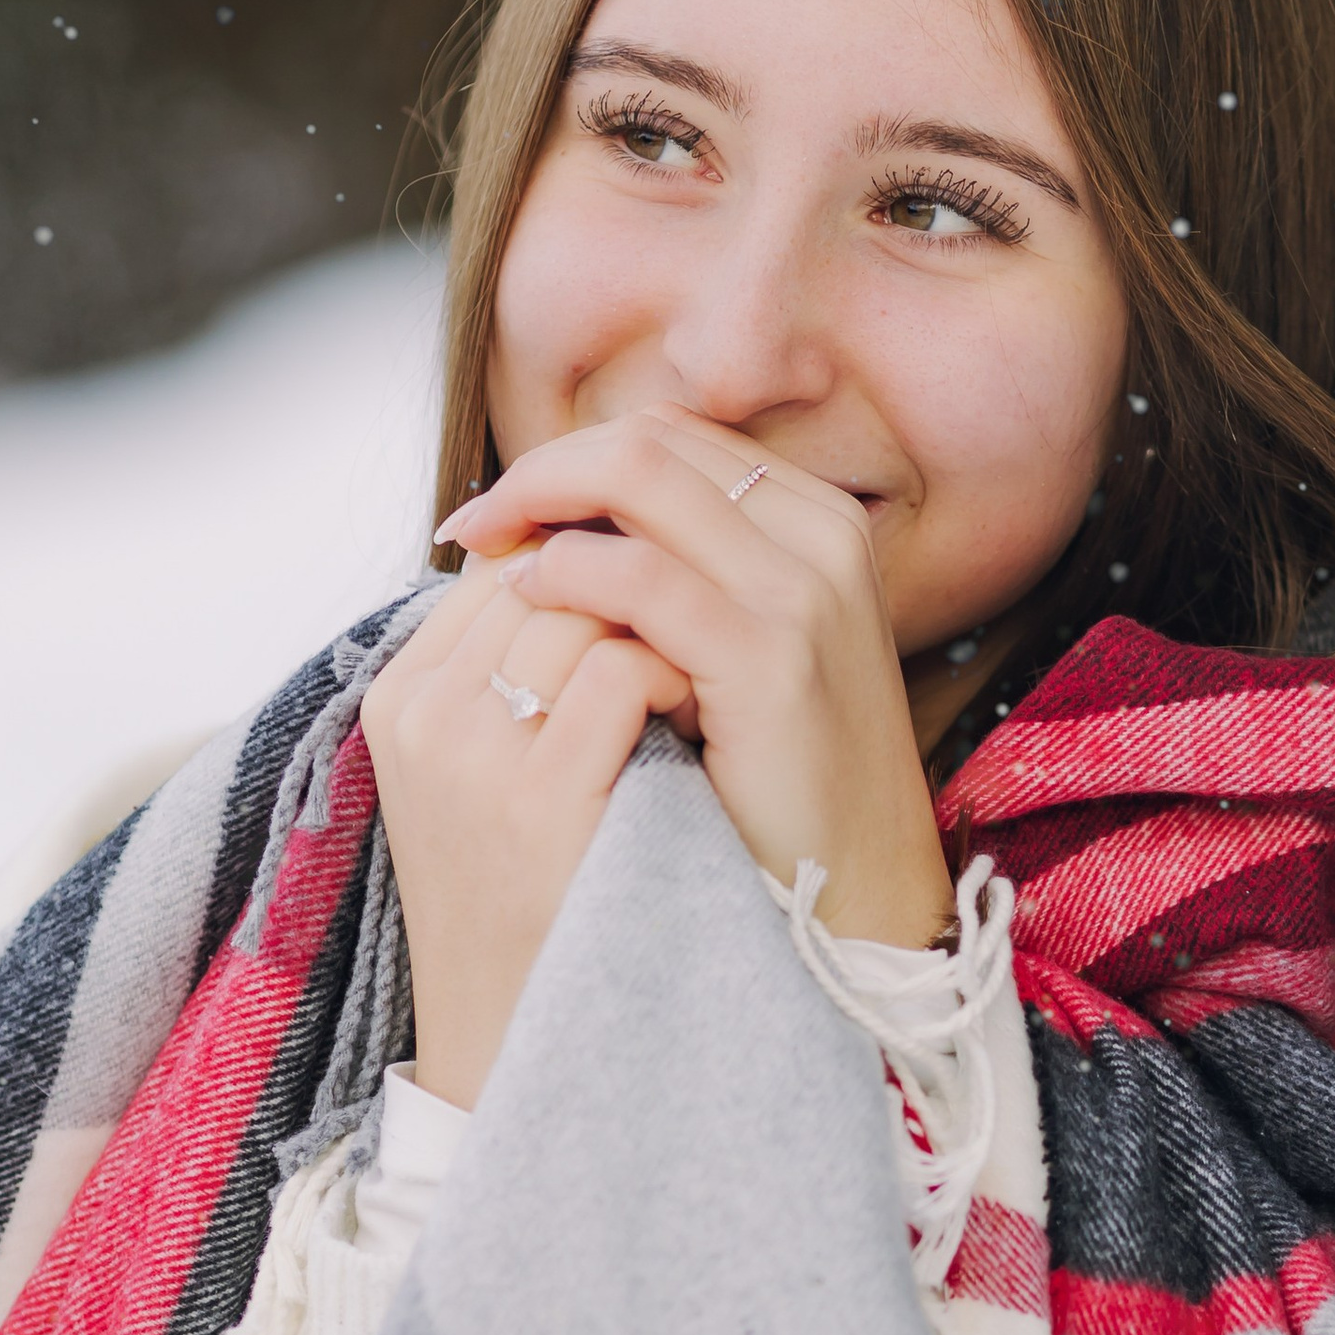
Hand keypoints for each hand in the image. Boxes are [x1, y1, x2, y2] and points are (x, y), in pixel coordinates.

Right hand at [359, 553, 692, 1109]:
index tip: (642, 613)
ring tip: (691, 679)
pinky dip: (673, 672)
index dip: (582, 572)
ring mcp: (474, 754)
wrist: (520, 1035)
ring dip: (656, 628)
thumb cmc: (529, 896)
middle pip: (539, 577)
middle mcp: (424, 716)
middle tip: (683, 636)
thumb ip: (505, 676)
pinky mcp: (539, 795)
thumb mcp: (482, 775)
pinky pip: (620, 668)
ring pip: (582, 609)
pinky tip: (697, 712)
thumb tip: (572, 569)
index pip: (495, 570)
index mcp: (400, 700)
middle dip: (624, 593)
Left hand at [442, 406, 957, 954]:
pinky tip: (529, 604)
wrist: (861, 895)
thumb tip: (561, 531)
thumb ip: (687, 580)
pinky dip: (569, 575)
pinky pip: (642, 576)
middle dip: (542, 471)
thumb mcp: (746, 654)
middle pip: (649, 441)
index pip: (672, 439)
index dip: (573, 459)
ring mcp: (804, 589)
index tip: (504, 509)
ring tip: (488, 563)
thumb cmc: (786, 787)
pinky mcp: (771, 655)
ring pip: (639, 478)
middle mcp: (822, 536)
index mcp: (819, 525)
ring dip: (541, 509)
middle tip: (473, 527)